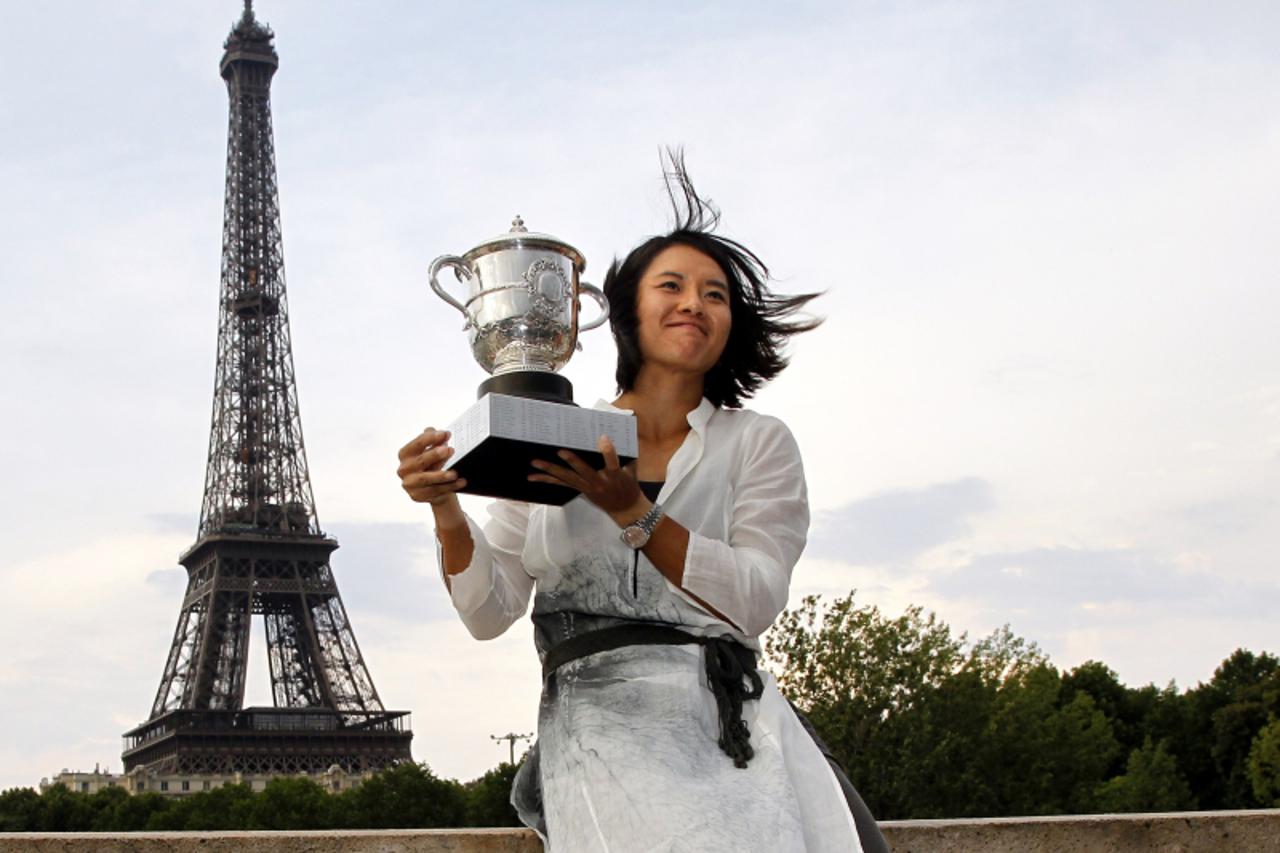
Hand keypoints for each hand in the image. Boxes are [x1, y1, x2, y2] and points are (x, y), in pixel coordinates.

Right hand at [397, 428, 466, 508]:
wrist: (434, 487)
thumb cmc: (432, 464)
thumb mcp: (433, 451)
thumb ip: (436, 441)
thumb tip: (444, 434)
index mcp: (405, 454)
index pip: (416, 444)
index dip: (430, 438)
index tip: (445, 434)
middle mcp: (404, 469)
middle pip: (420, 461)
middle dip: (435, 455)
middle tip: (450, 450)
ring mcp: (409, 484)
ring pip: (426, 479)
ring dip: (441, 475)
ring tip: (455, 473)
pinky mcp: (417, 496)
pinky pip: (435, 491)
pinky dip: (449, 486)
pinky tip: (460, 482)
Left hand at [528, 435, 646, 519]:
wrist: (625, 509)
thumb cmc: (629, 484)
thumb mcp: (632, 468)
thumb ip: (625, 452)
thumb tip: (620, 430)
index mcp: (615, 476)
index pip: (612, 462)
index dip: (608, 450)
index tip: (603, 437)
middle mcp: (599, 482)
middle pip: (583, 471)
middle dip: (572, 461)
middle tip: (560, 450)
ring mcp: (587, 487)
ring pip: (567, 478)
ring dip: (550, 470)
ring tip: (535, 462)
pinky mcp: (580, 490)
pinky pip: (561, 484)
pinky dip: (546, 479)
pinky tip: (532, 477)